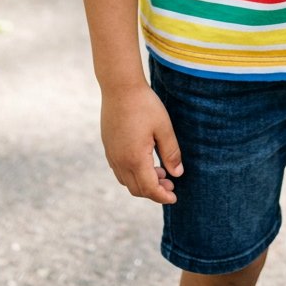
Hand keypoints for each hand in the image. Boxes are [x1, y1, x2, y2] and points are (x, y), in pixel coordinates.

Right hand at [100, 83, 182, 203]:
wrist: (119, 87)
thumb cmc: (144, 105)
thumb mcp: (164, 128)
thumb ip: (171, 153)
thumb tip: (177, 174)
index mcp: (135, 158)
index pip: (150, 189)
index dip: (163, 197)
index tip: (174, 198)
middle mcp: (120, 161)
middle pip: (137, 189)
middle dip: (155, 191)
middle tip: (171, 184)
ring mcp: (112, 154)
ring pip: (127, 181)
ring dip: (143, 183)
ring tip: (160, 171)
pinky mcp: (108, 147)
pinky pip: (120, 170)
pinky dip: (133, 174)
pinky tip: (145, 162)